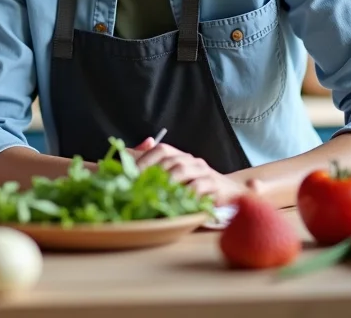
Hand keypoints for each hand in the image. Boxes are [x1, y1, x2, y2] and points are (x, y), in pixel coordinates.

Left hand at [133, 140, 260, 204]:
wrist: (231, 194)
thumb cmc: (194, 187)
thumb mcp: (170, 178)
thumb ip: (147, 167)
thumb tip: (119, 155)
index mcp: (179, 156)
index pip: (160, 150)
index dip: (144, 160)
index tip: (129, 174)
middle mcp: (191, 160)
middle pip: (170, 160)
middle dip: (152, 173)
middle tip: (136, 187)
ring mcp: (204, 172)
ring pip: (183, 169)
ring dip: (166, 181)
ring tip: (152, 192)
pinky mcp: (216, 186)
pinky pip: (200, 186)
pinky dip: (186, 193)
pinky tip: (175, 201)